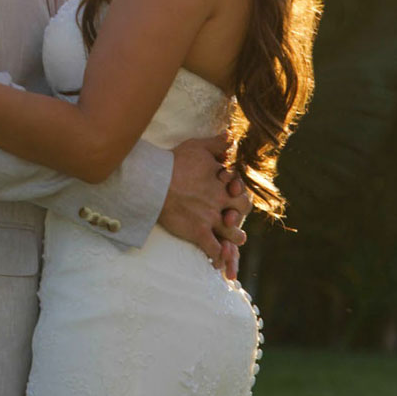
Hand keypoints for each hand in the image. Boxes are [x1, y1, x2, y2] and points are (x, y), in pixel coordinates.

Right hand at [156, 134, 251, 278]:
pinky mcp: (197, 232)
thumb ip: (216, 143)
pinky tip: (216, 260)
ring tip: (231, 241)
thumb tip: (230, 135)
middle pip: (242, 212)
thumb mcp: (197, 147)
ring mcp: (210, 219)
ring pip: (233, 235)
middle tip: (232, 219)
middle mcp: (220, 202)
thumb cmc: (174, 162)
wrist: (154, 181)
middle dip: (240, 216)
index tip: (232, 195)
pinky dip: (217, 256)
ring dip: (234, 238)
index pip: (242, 192)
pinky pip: (213, 249)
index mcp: (222, 183)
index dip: (240, 195)